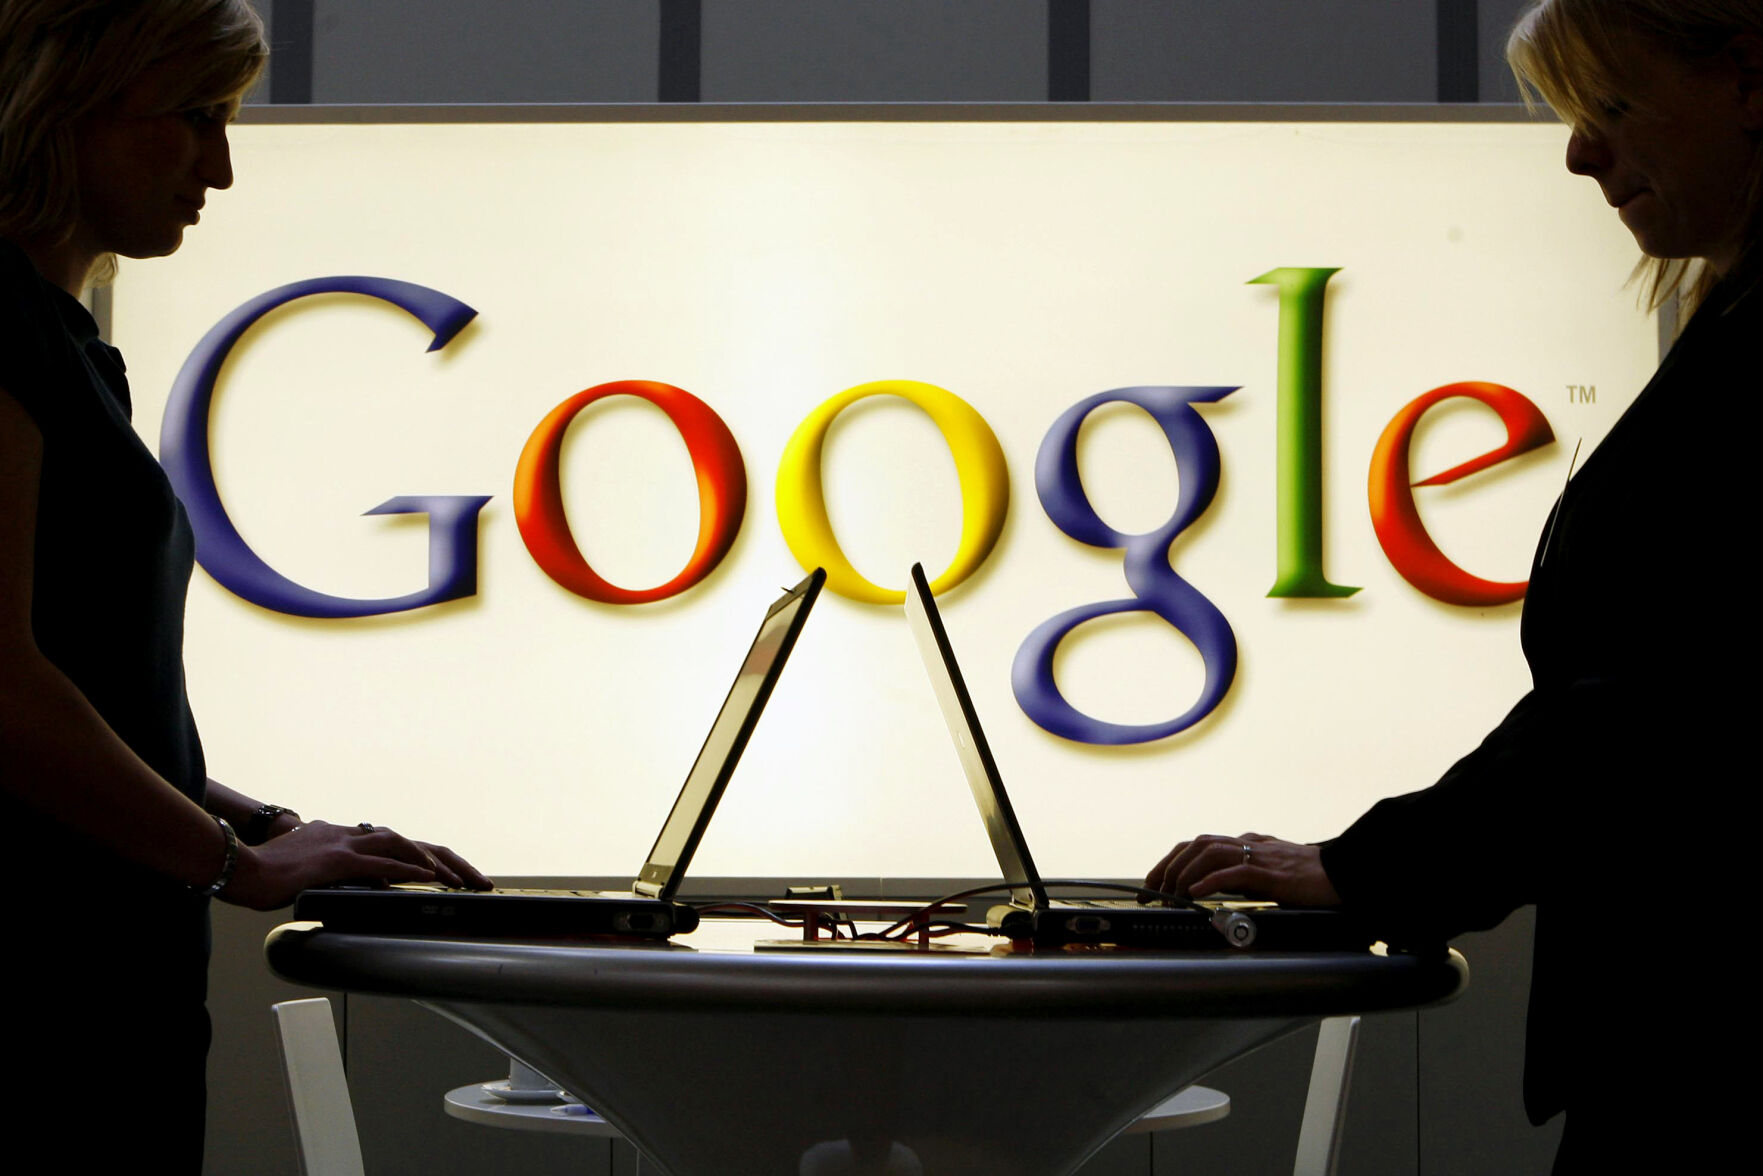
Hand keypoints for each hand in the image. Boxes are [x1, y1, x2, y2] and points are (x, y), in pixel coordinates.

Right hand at [221, 820, 490, 910]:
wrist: (236, 865)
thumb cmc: (264, 874)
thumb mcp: (308, 874)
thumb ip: (336, 878)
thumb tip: (362, 891)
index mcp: (343, 838)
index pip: (395, 845)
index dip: (427, 859)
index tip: (453, 875)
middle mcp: (348, 835)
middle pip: (410, 842)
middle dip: (448, 861)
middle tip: (477, 880)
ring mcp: (342, 845)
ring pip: (402, 847)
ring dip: (437, 864)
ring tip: (464, 881)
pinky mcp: (335, 860)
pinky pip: (381, 864)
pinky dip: (409, 869)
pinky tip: (431, 878)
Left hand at [1145, 832, 1341, 906]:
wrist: (1347, 874)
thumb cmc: (1312, 878)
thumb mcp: (1270, 875)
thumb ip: (1244, 877)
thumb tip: (1216, 888)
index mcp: (1248, 844)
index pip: (1200, 844)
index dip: (1173, 860)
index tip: (1155, 881)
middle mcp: (1250, 844)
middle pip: (1198, 844)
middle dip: (1169, 865)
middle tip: (1153, 890)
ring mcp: (1261, 856)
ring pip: (1210, 853)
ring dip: (1185, 873)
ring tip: (1171, 893)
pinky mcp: (1273, 872)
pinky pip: (1236, 872)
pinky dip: (1211, 880)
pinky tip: (1196, 892)